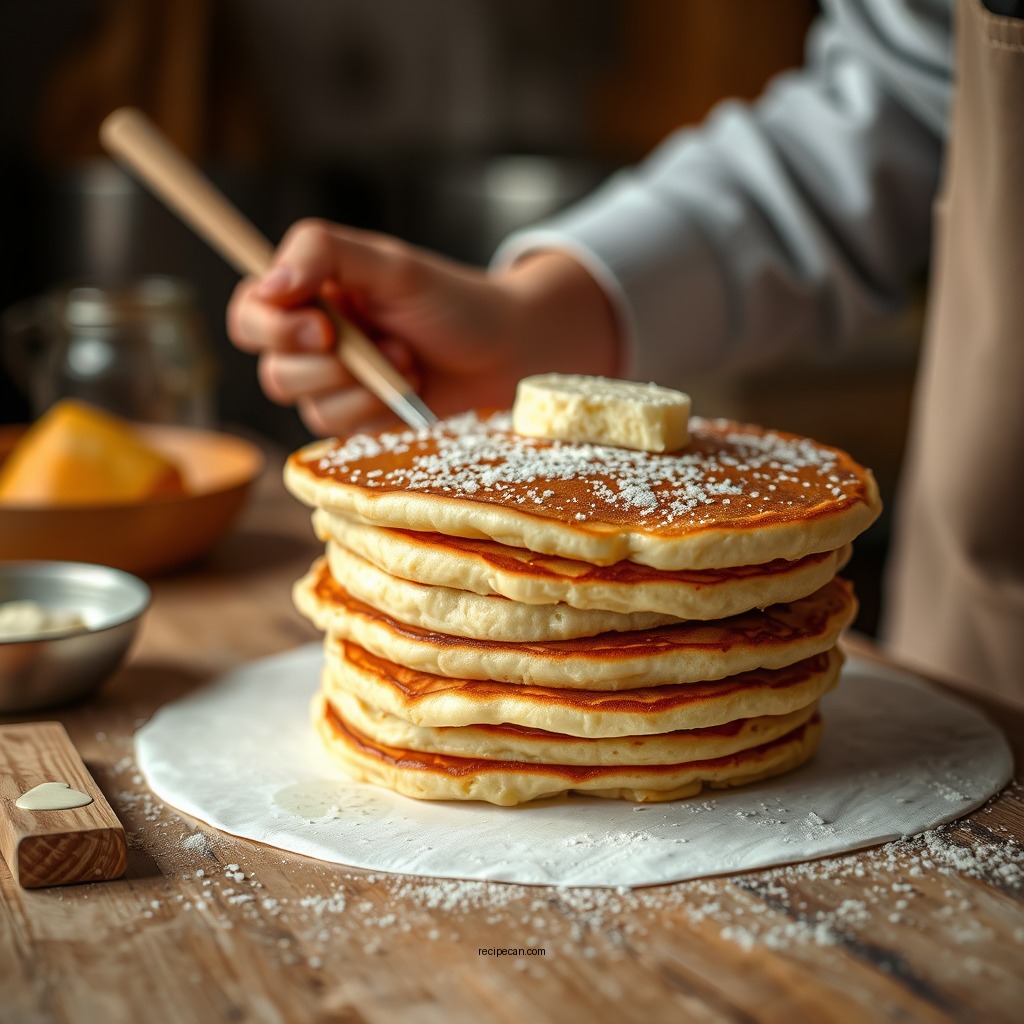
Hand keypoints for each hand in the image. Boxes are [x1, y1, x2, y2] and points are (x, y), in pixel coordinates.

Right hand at [227, 220, 619, 435]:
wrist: (506, 352)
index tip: (323, 325)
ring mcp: (334, 385)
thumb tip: (269, 281)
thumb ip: (324, 252)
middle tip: (380, 346)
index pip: (249, 312)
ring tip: (407, 361)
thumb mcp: (391, 263)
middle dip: (325, 365)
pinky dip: (375, 408)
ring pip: (304, 404)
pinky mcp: (358, 421)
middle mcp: (314, 340)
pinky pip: (339, 429)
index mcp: (312, 293)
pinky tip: (409, 388)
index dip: (270, 326)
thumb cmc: (453, 301)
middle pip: (272, 368)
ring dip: (360, 386)